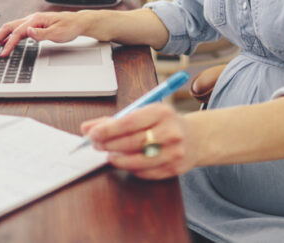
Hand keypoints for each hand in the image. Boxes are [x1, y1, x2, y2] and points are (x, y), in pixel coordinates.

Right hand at [0, 11, 90, 56]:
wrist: (78, 22)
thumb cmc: (69, 27)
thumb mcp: (57, 33)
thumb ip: (41, 34)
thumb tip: (28, 32)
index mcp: (36, 19)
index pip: (17, 33)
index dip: (9, 44)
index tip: (3, 54)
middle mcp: (31, 19)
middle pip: (9, 27)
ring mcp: (32, 22)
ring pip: (11, 28)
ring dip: (0, 37)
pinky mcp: (34, 25)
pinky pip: (17, 30)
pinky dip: (8, 36)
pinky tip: (5, 42)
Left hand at [81, 103, 198, 179]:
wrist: (196, 137)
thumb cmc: (164, 123)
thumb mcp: (145, 112)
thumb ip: (115, 119)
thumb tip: (87, 128)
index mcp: (161, 112)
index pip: (129, 122)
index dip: (108, 130)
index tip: (92, 134)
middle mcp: (170, 132)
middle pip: (131, 142)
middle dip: (108, 144)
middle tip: (96, 144)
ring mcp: (174, 152)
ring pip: (137, 161)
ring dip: (118, 159)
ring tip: (109, 155)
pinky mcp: (174, 169)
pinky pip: (146, 173)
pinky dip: (132, 168)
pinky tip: (126, 162)